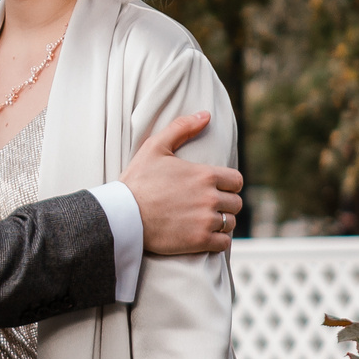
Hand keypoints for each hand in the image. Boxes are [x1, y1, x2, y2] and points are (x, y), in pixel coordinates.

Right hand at [122, 110, 242, 255]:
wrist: (122, 216)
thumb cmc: (136, 181)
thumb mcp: (155, 147)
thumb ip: (181, 128)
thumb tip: (206, 114)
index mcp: (204, 174)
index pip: (236, 181)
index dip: (227, 185)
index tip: (215, 189)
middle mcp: (209, 197)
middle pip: (236, 203)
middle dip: (225, 204)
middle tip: (208, 206)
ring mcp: (205, 220)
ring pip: (230, 223)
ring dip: (221, 223)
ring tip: (205, 221)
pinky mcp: (199, 241)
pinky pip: (223, 243)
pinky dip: (218, 241)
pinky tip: (205, 237)